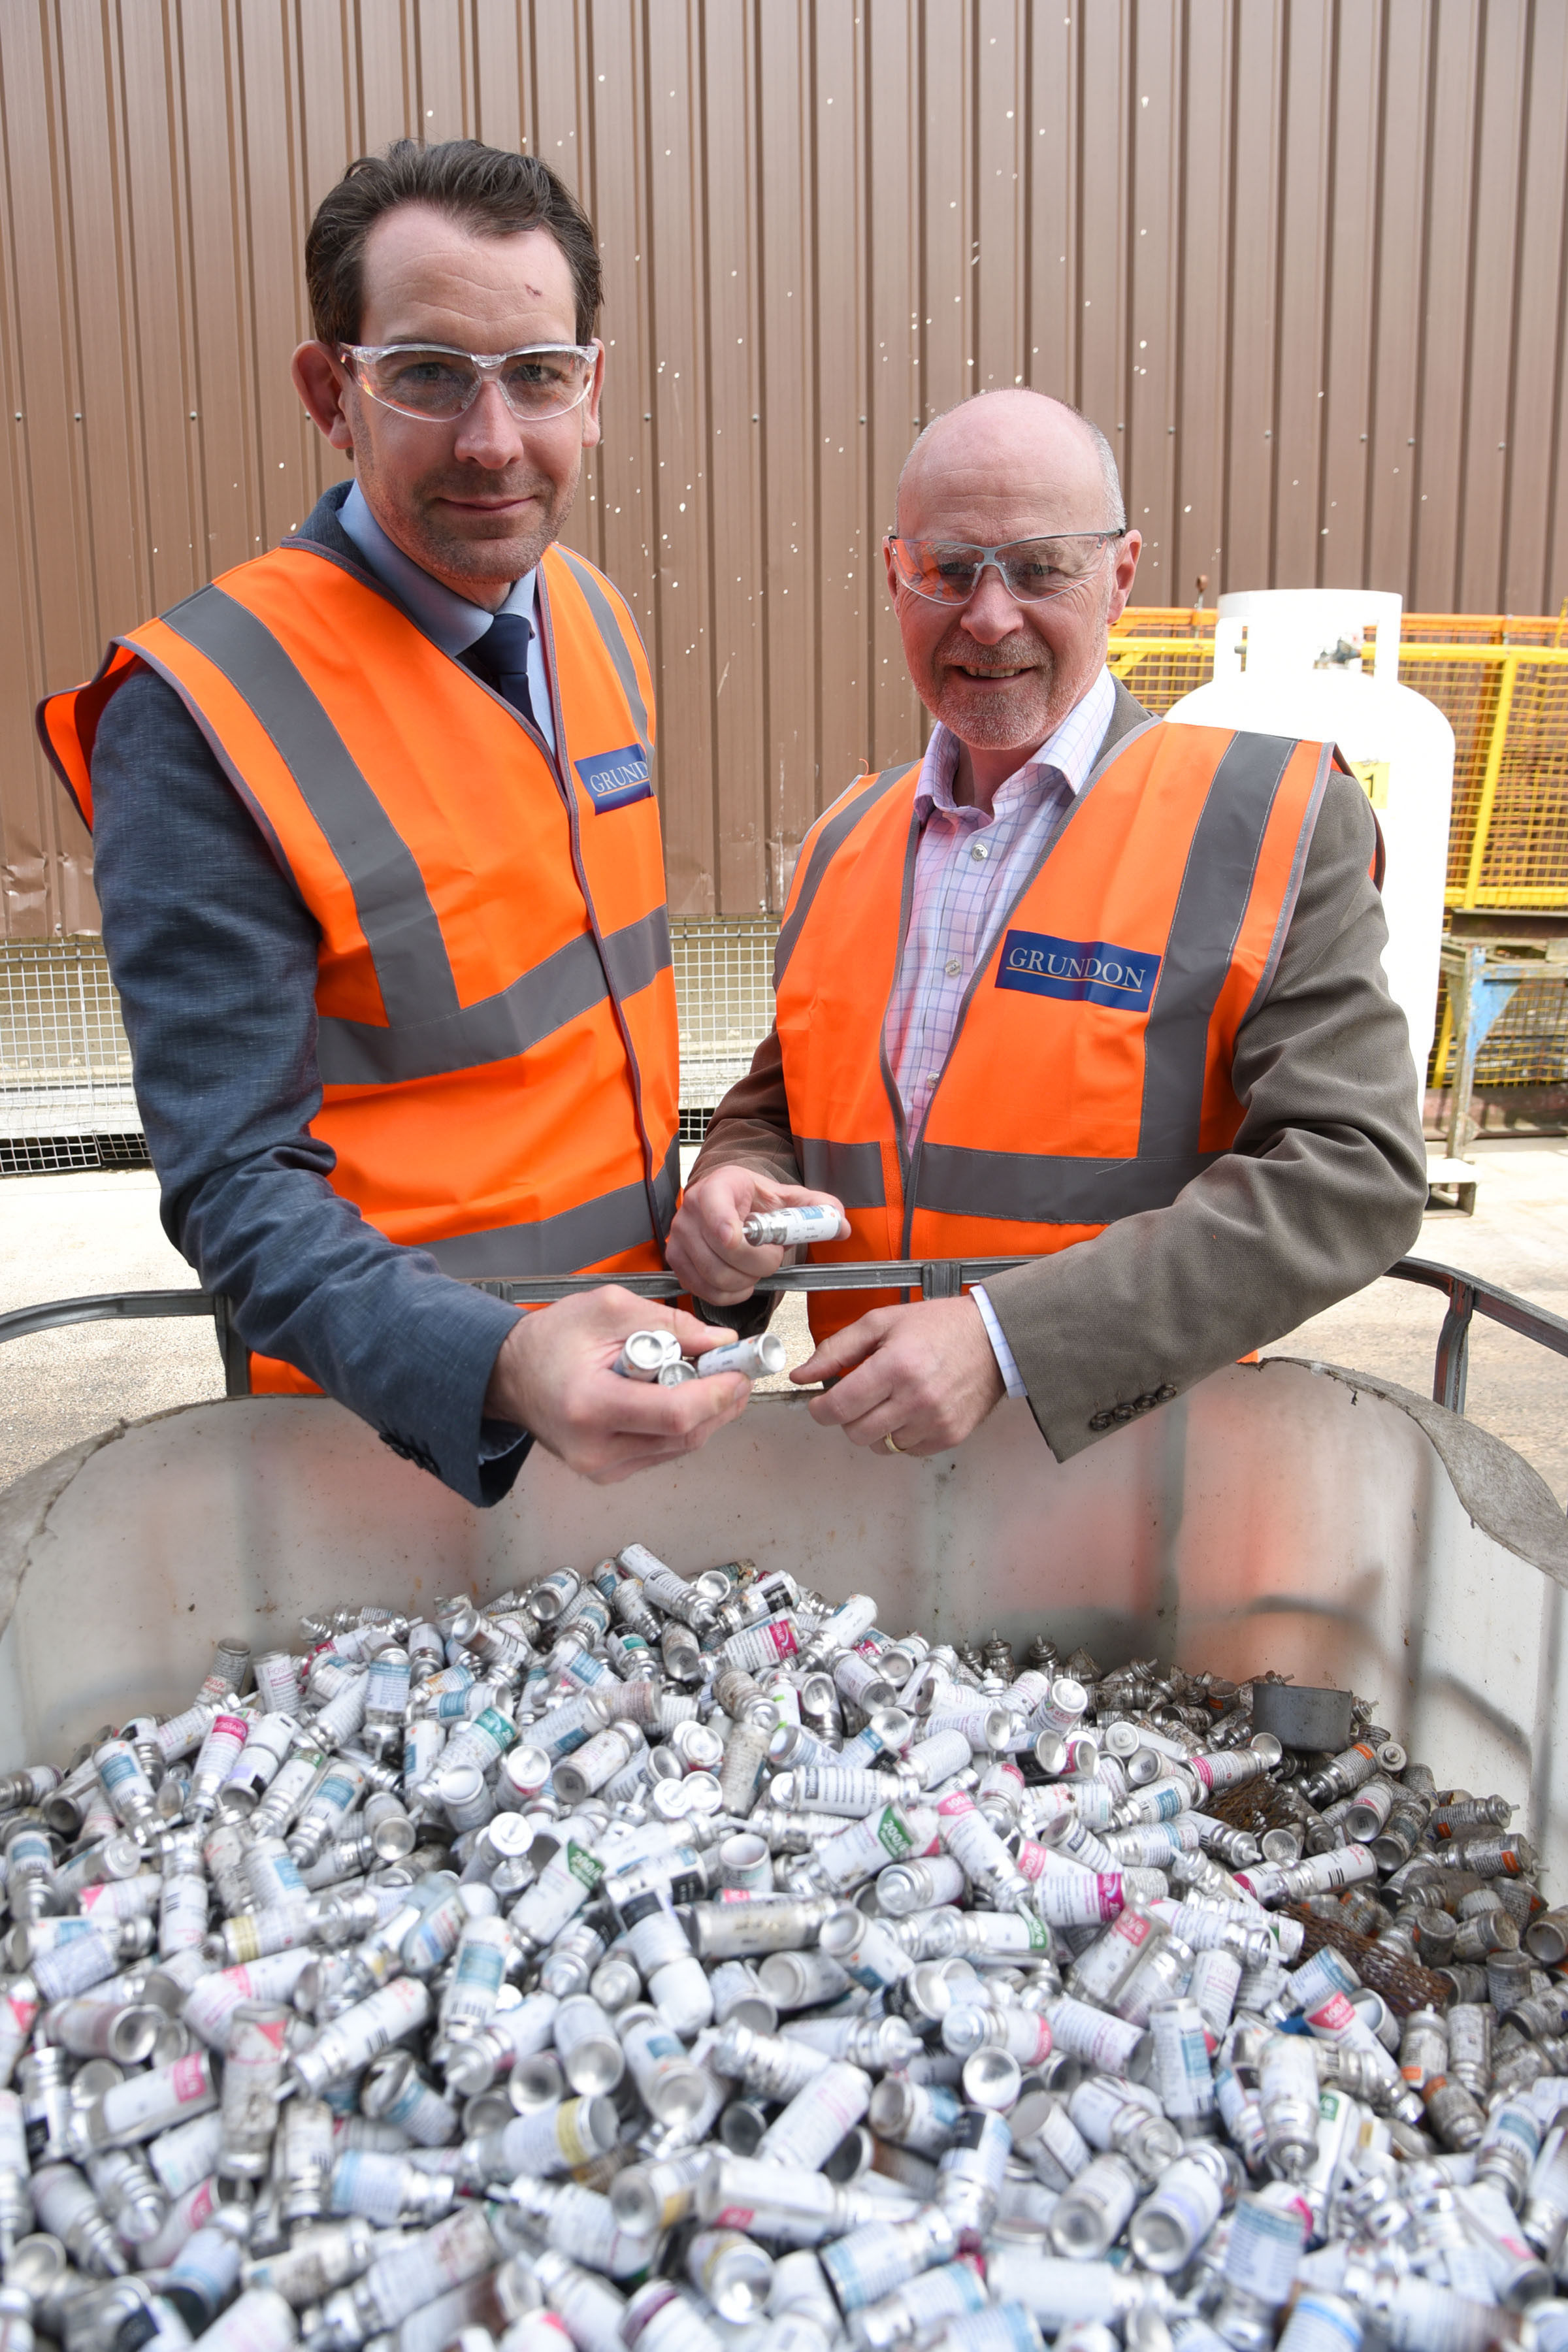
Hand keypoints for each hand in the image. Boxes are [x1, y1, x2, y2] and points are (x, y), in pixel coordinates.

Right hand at [484, 1287, 750, 1482]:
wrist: (510, 1376)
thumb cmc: (549, 1341)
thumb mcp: (608, 1309)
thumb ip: (668, 1324)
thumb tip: (719, 1342)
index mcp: (590, 1405)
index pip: (674, 1414)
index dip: (718, 1393)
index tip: (739, 1369)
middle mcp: (596, 1449)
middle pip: (686, 1435)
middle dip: (721, 1400)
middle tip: (733, 1367)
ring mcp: (603, 1468)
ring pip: (682, 1446)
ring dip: (706, 1411)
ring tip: (704, 1374)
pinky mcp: (610, 1472)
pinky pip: (666, 1450)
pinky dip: (683, 1423)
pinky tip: (679, 1394)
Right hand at [665, 1167, 846, 1306]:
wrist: (729, 1201)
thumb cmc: (755, 1199)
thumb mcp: (788, 1197)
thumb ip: (816, 1209)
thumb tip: (841, 1225)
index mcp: (718, 1187)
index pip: (716, 1213)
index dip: (729, 1232)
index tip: (743, 1239)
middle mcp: (692, 1211)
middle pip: (724, 1256)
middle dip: (759, 1264)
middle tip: (772, 1256)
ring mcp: (679, 1238)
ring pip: (715, 1278)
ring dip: (746, 1281)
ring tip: (756, 1267)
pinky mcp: (677, 1262)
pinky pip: (705, 1291)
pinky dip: (729, 1294)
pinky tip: (741, 1280)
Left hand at [793, 1295, 1005, 1455]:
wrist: (993, 1339)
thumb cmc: (939, 1326)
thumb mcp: (881, 1323)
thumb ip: (836, 1349)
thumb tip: (802, 1375)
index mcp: (896, 1366)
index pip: (839, 1407)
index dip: (820, 1409)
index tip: (821, 1404)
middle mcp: (916, 1398)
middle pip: (856, 1432)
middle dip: (847, 1417)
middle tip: (858, 1397)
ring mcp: (935, 1421)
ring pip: (880, 1445)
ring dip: (875, 1426)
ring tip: (890, 1399)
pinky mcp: (949, 1435)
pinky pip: (907, 1450)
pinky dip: (900, 1434)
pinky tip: (909, 1409)